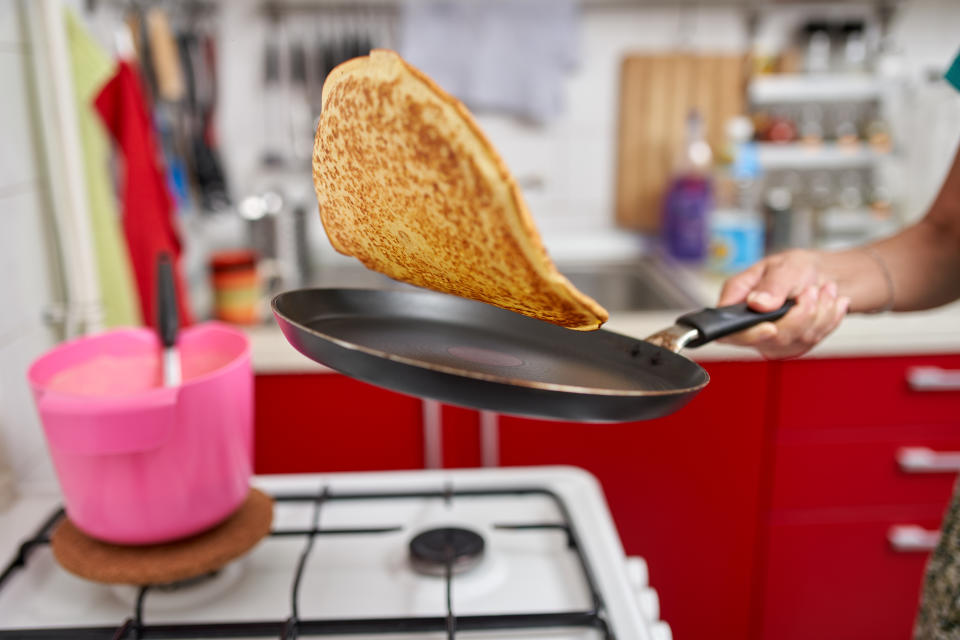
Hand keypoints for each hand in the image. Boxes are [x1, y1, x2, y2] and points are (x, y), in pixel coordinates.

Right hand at [718, 249, 849, 358]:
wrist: (819, 275)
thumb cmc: (794, 268)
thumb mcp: (783, 266)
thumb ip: (771, 285)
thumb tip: (757, 303)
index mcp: (736, 303)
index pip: (732, 331)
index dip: (751, 334)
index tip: (771, 328)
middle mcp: (750, 326)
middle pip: (774, 338)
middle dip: (801, 314)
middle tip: (811, 290)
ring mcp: (771, 341)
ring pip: (799, 340)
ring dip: (820, 312)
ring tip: (824, 290)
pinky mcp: (792, 346)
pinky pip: (815, 340)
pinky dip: (829, 318)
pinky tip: (828, 302)